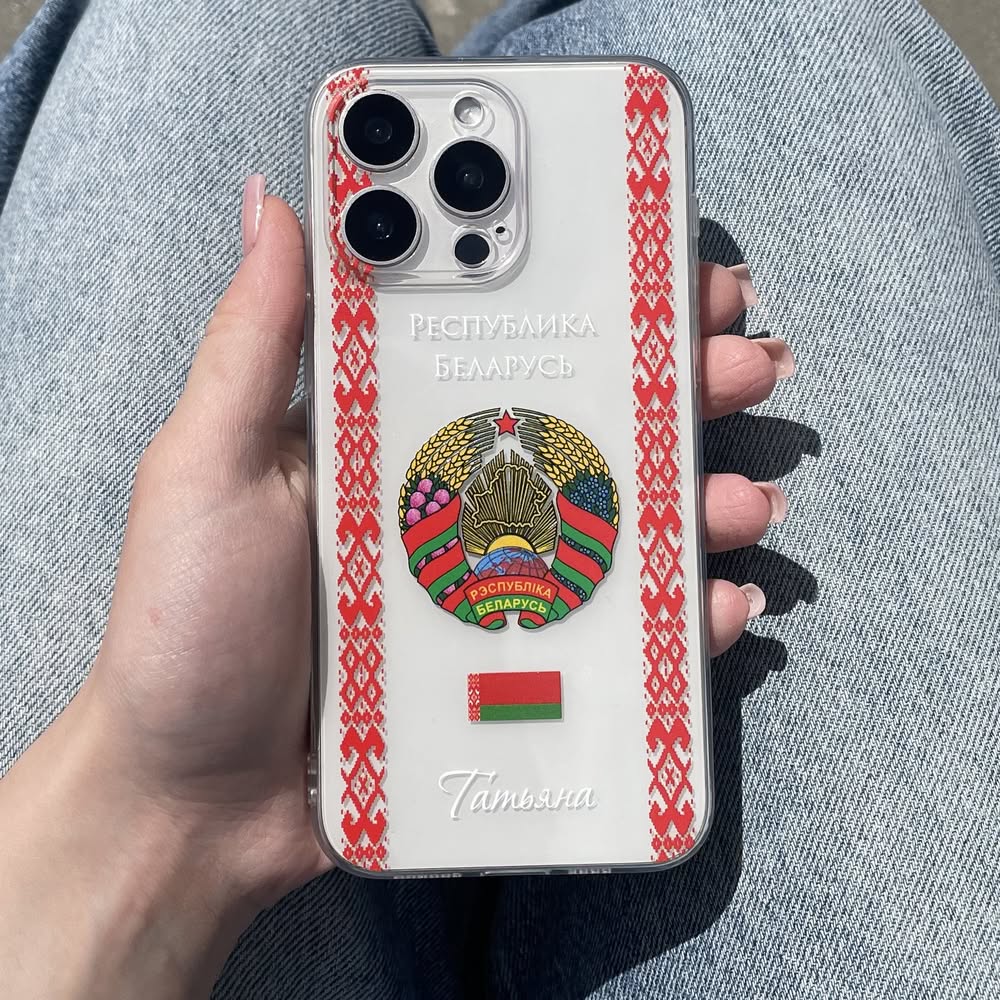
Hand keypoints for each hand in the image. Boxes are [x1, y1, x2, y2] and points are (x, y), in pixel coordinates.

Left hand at [0, 176, 791, 996]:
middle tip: (739, 358)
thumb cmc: (191, 630)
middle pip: (585, 420)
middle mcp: (455, 496)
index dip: (584, 290)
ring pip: (622, 521)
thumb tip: (276, 200)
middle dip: (674, 379)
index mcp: (391, 431)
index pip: (502, 337)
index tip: (657, 253)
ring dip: (700, 496)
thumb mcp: (209, 468)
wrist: (202, 804)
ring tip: (743, 497)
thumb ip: (253, 343)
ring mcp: (495, 584)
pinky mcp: (516, 665)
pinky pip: (620, 630)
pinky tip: (721, 602)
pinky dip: (682, 616)